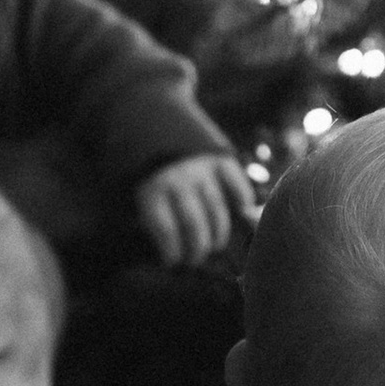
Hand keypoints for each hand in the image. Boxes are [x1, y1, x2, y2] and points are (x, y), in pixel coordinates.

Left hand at [135, 151, 256, 266]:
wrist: (155, 123)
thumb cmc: (150, 173)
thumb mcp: (142, 193)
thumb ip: (155, 219)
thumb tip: (172, 254)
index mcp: (153, 190)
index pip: (166, 230)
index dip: (172, 252)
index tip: (173, 262)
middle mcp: (179, 179)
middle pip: (194, 224)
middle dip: (197, 249)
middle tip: (197, 259)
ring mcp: (202, 168)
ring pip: (216, 209)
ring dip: (218, 233)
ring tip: (215, 245)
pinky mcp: (220, 158)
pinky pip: (237, 184)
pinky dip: (242, 200)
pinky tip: (242, 213)